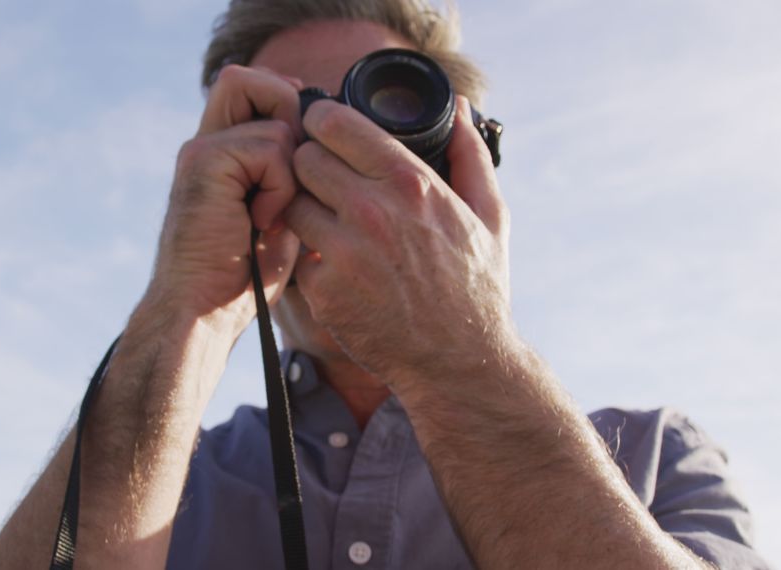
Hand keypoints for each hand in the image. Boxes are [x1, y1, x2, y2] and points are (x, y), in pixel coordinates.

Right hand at [147, 65, 303, 337]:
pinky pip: (271, 149)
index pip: (255, 90)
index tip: (304, 160)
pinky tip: (262, 224)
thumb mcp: (280, 216)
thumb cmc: (242, 277)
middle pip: (251, 81)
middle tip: (293, 179)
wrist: (202, 312)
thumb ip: (291, 175)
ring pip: (276, 120)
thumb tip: (328, 146)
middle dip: (290, 119)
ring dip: (292, 169)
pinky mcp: (203, 162)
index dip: (289, 108)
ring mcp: (202, 149)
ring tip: (273, 214)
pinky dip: (281, 188)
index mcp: (222, 152)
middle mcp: (207, 142)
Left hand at [283, 96, 512, 389]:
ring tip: (326, 224)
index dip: (320, 121)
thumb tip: (462, 109)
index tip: (321, 129)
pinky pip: (295, 254)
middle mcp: (372, 211)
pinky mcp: (323, 290)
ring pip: (290, 204)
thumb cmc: (476, 288)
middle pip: (302, 158)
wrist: (458, 364)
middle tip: (321, 181)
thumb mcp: (490, 217)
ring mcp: (344, 252)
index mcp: (410, 183)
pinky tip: (332, 266)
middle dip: (308, 165)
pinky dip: (309, 258)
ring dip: (303, 210)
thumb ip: (470, 156)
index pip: (334, 123)